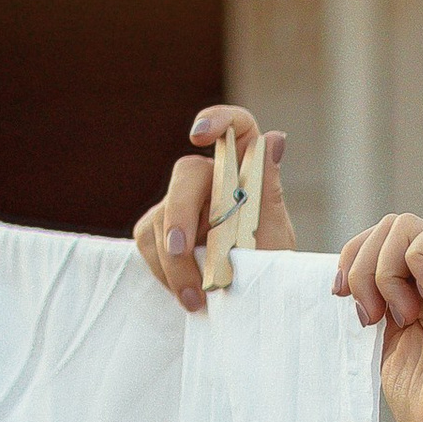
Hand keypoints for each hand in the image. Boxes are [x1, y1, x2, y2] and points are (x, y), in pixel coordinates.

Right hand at [133, 105, 294, 313]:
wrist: (251, 302)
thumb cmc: (267, 265)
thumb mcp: (274, 233)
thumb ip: (268, 189)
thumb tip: (275, 139)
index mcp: (246, 170)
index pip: (236, 127)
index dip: (217, 119)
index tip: (198, 135)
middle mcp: (211, 179)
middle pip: (185, 176)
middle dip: (179, 214)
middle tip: (180, 250)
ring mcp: (181, 203)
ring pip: (160, 216)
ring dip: (174, 261)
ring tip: (197, 299)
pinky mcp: (159, 230)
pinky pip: (147, 241)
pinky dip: (163, 271)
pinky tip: (185, 294)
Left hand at [336, 212, 422, 421]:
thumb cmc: (419, 396)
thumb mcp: (381, 337)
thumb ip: (372, 300)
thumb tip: (344, 275)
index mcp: (416, 288)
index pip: (379, 237)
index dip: (351, 255)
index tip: (341, 295)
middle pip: (390, 224)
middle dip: (362, 263)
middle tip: (370, 314)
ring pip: (407, 224)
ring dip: (384, 268)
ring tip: (396, 314)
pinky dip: (415, 259)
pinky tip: (420, 300)